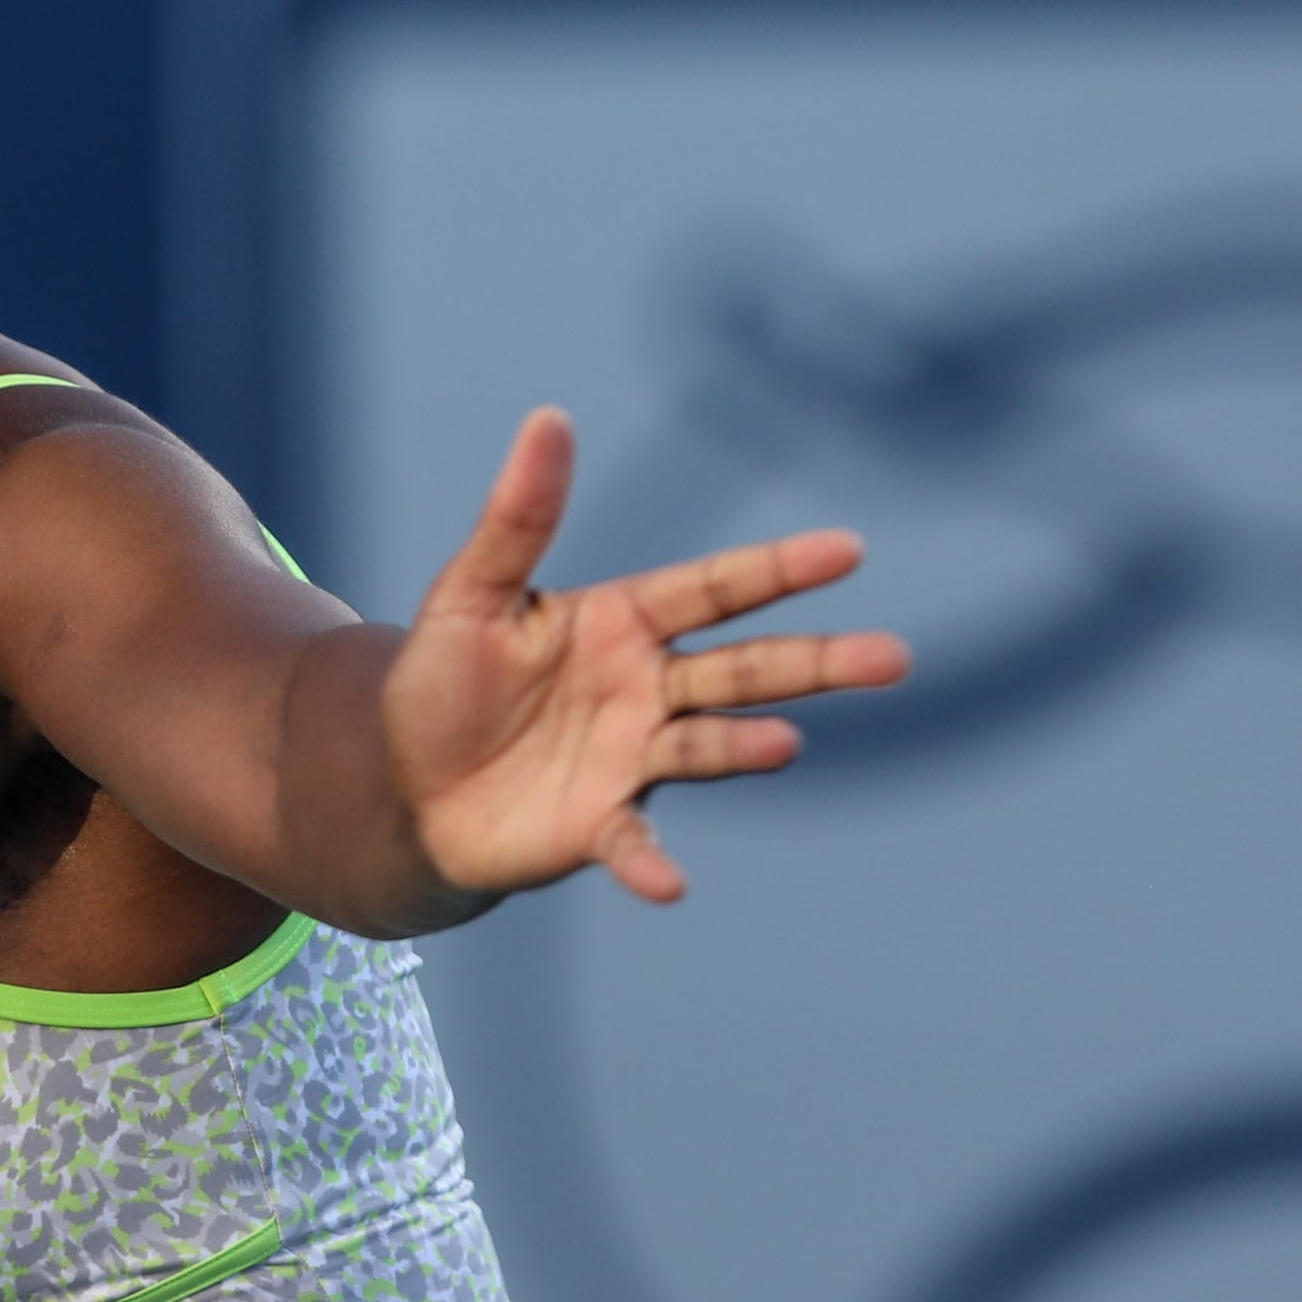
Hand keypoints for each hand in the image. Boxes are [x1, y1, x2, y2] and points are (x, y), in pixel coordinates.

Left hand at [383, 408, 906, 905]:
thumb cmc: (444, 676)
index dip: (778, 569)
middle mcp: (646, 689)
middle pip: (745, 669)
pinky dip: (650, 862)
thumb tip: (549, 416)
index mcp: (624, 622)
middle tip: (894, 657)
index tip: (848, 549)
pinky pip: (632, 842)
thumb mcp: (471, 590)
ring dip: (747, 747)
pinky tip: (669, 885)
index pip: (715, 589)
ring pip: (709, 746)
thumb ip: (519, 516)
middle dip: (817, 662)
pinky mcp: (598, 824)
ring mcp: (631, 759)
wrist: (406, 780)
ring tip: (787, 744)